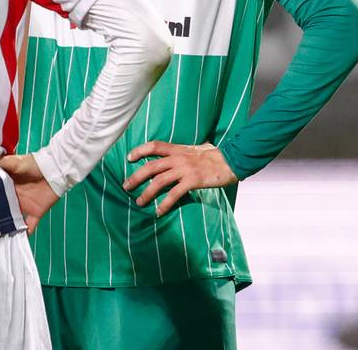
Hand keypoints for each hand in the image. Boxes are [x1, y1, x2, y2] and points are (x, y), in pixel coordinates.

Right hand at [0, 154, 58, 233]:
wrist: (54, 170)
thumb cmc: (33, 164)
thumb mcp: (13, 162)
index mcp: (7, 185)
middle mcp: (14, 196)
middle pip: (1, 207)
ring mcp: (25, 205)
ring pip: (13, 218)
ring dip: (6, 226)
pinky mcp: (36, 212)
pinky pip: (30, 225)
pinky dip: (26, 233)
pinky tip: (18, 240)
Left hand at [123, 142, 237, 216]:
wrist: (232, 161)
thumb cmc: (214, 156)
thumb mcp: (195, 150)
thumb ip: (182, 153)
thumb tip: (172, 157)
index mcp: (177, 149)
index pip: (154, 146)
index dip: (140, 151)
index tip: (129, 158)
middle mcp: (178, 158)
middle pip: (151, 166)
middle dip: (136, 177)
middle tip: (125, 186)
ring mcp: (185, 169)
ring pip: (159, 181)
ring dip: (147, 193)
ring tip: (139, 202)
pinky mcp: (193, 181)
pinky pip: (174, 194)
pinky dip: (165, 204)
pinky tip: (159, 211)